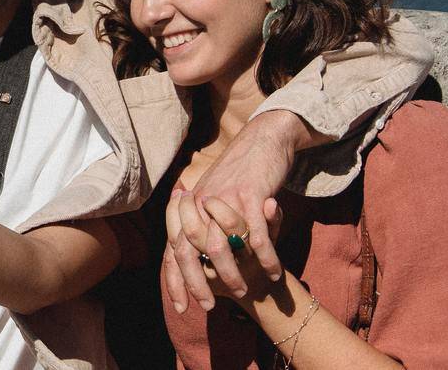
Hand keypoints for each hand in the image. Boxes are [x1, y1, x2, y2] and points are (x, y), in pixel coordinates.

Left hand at [166, 110, 324, 311]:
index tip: (181, 307)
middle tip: (208, 305)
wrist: (262, 141)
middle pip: (189, 250)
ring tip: (244, 291)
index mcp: (190, 205)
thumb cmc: (239, 175)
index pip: (174, 248)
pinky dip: (265, 258)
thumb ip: (201, 224)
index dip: (175, 279)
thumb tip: (193, 260)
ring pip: (220, 247)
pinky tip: (273, 271)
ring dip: (232, 274)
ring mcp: (224, 199)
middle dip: (197, 283)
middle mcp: (200, 202)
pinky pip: (256, 236)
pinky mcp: (250, 196)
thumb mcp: (213, 197)